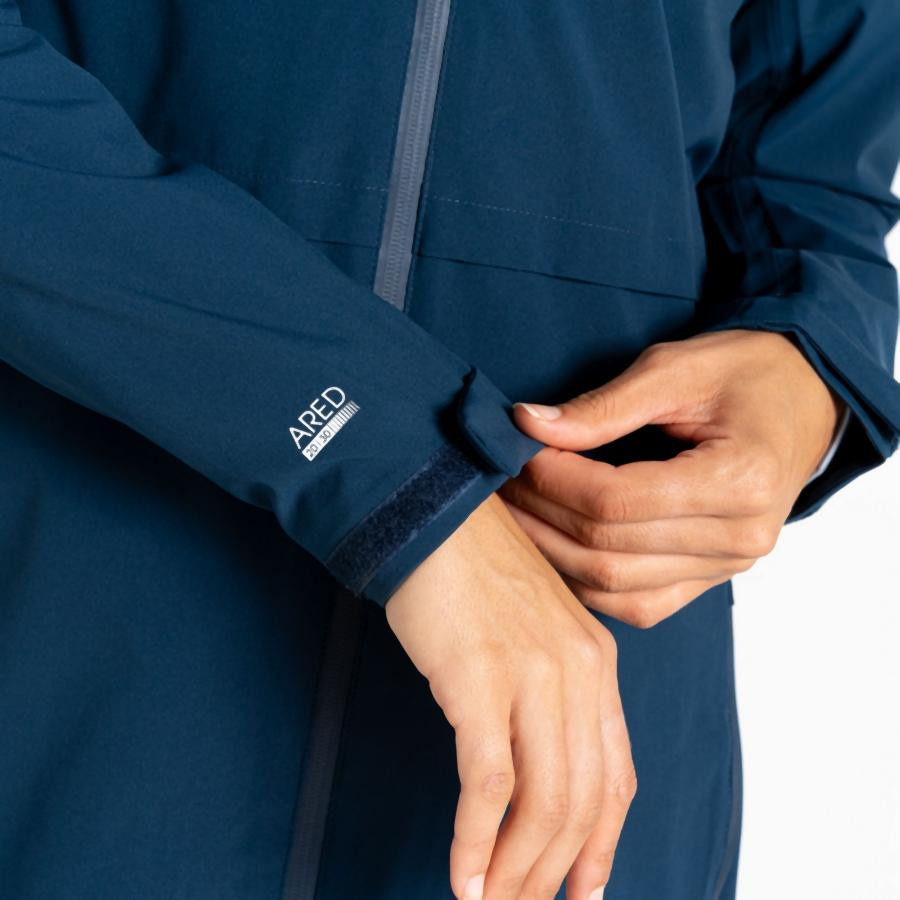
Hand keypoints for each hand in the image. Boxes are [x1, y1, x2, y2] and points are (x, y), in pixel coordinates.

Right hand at [385, 494, 635, 899]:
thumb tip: (529, 760)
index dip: (603, 846)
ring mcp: (533, 675)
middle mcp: (578, 673)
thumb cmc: (471, 569)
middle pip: (582, 803)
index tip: (585, 891)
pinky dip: (475, 840)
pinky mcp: (480, 679)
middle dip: (552, 873)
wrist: (432, 513)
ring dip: (516, 870)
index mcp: (597, 662)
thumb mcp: (533, 625)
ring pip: (542, 805)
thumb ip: (548, 686)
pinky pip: (489, 784)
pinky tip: (461, 873)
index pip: (616, 777)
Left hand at [501, 329, 843, 627]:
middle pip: (608, 547)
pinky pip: (636, 603)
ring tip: (514, 511)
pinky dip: (585, 582)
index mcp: (740, 480)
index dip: (553, 479)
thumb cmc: (745, 374)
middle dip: (540, 512)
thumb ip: (603, 406)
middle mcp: (740, 537)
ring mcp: (728, 567)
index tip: (517, 451)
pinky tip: (552, 547)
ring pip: (613, 585)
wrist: (802, 399)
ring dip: (551, 551)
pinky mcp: (711, 578)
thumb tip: (528, 425)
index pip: (616, 501)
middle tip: (499, 480)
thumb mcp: (675, 369)